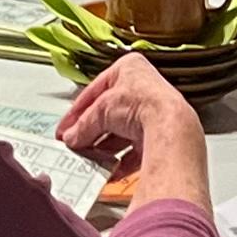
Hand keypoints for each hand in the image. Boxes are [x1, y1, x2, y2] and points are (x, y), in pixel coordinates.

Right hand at [58, 55, 203, 183]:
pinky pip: (136, 150)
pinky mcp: (161, 137)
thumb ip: (83, 125)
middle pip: (109, 113)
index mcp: (130, 68)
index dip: (77, 111)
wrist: (171, 128)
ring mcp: (154, 113)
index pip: (96, 90)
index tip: (66, 127)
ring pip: (122, 133)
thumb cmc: (143, 104)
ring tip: (89, 157)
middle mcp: (145, 88)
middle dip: (91, 130)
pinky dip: (121, 160)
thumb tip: (73, 136)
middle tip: (75, 142)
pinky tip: (108, 168)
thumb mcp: (100, 110)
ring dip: (104, 146)